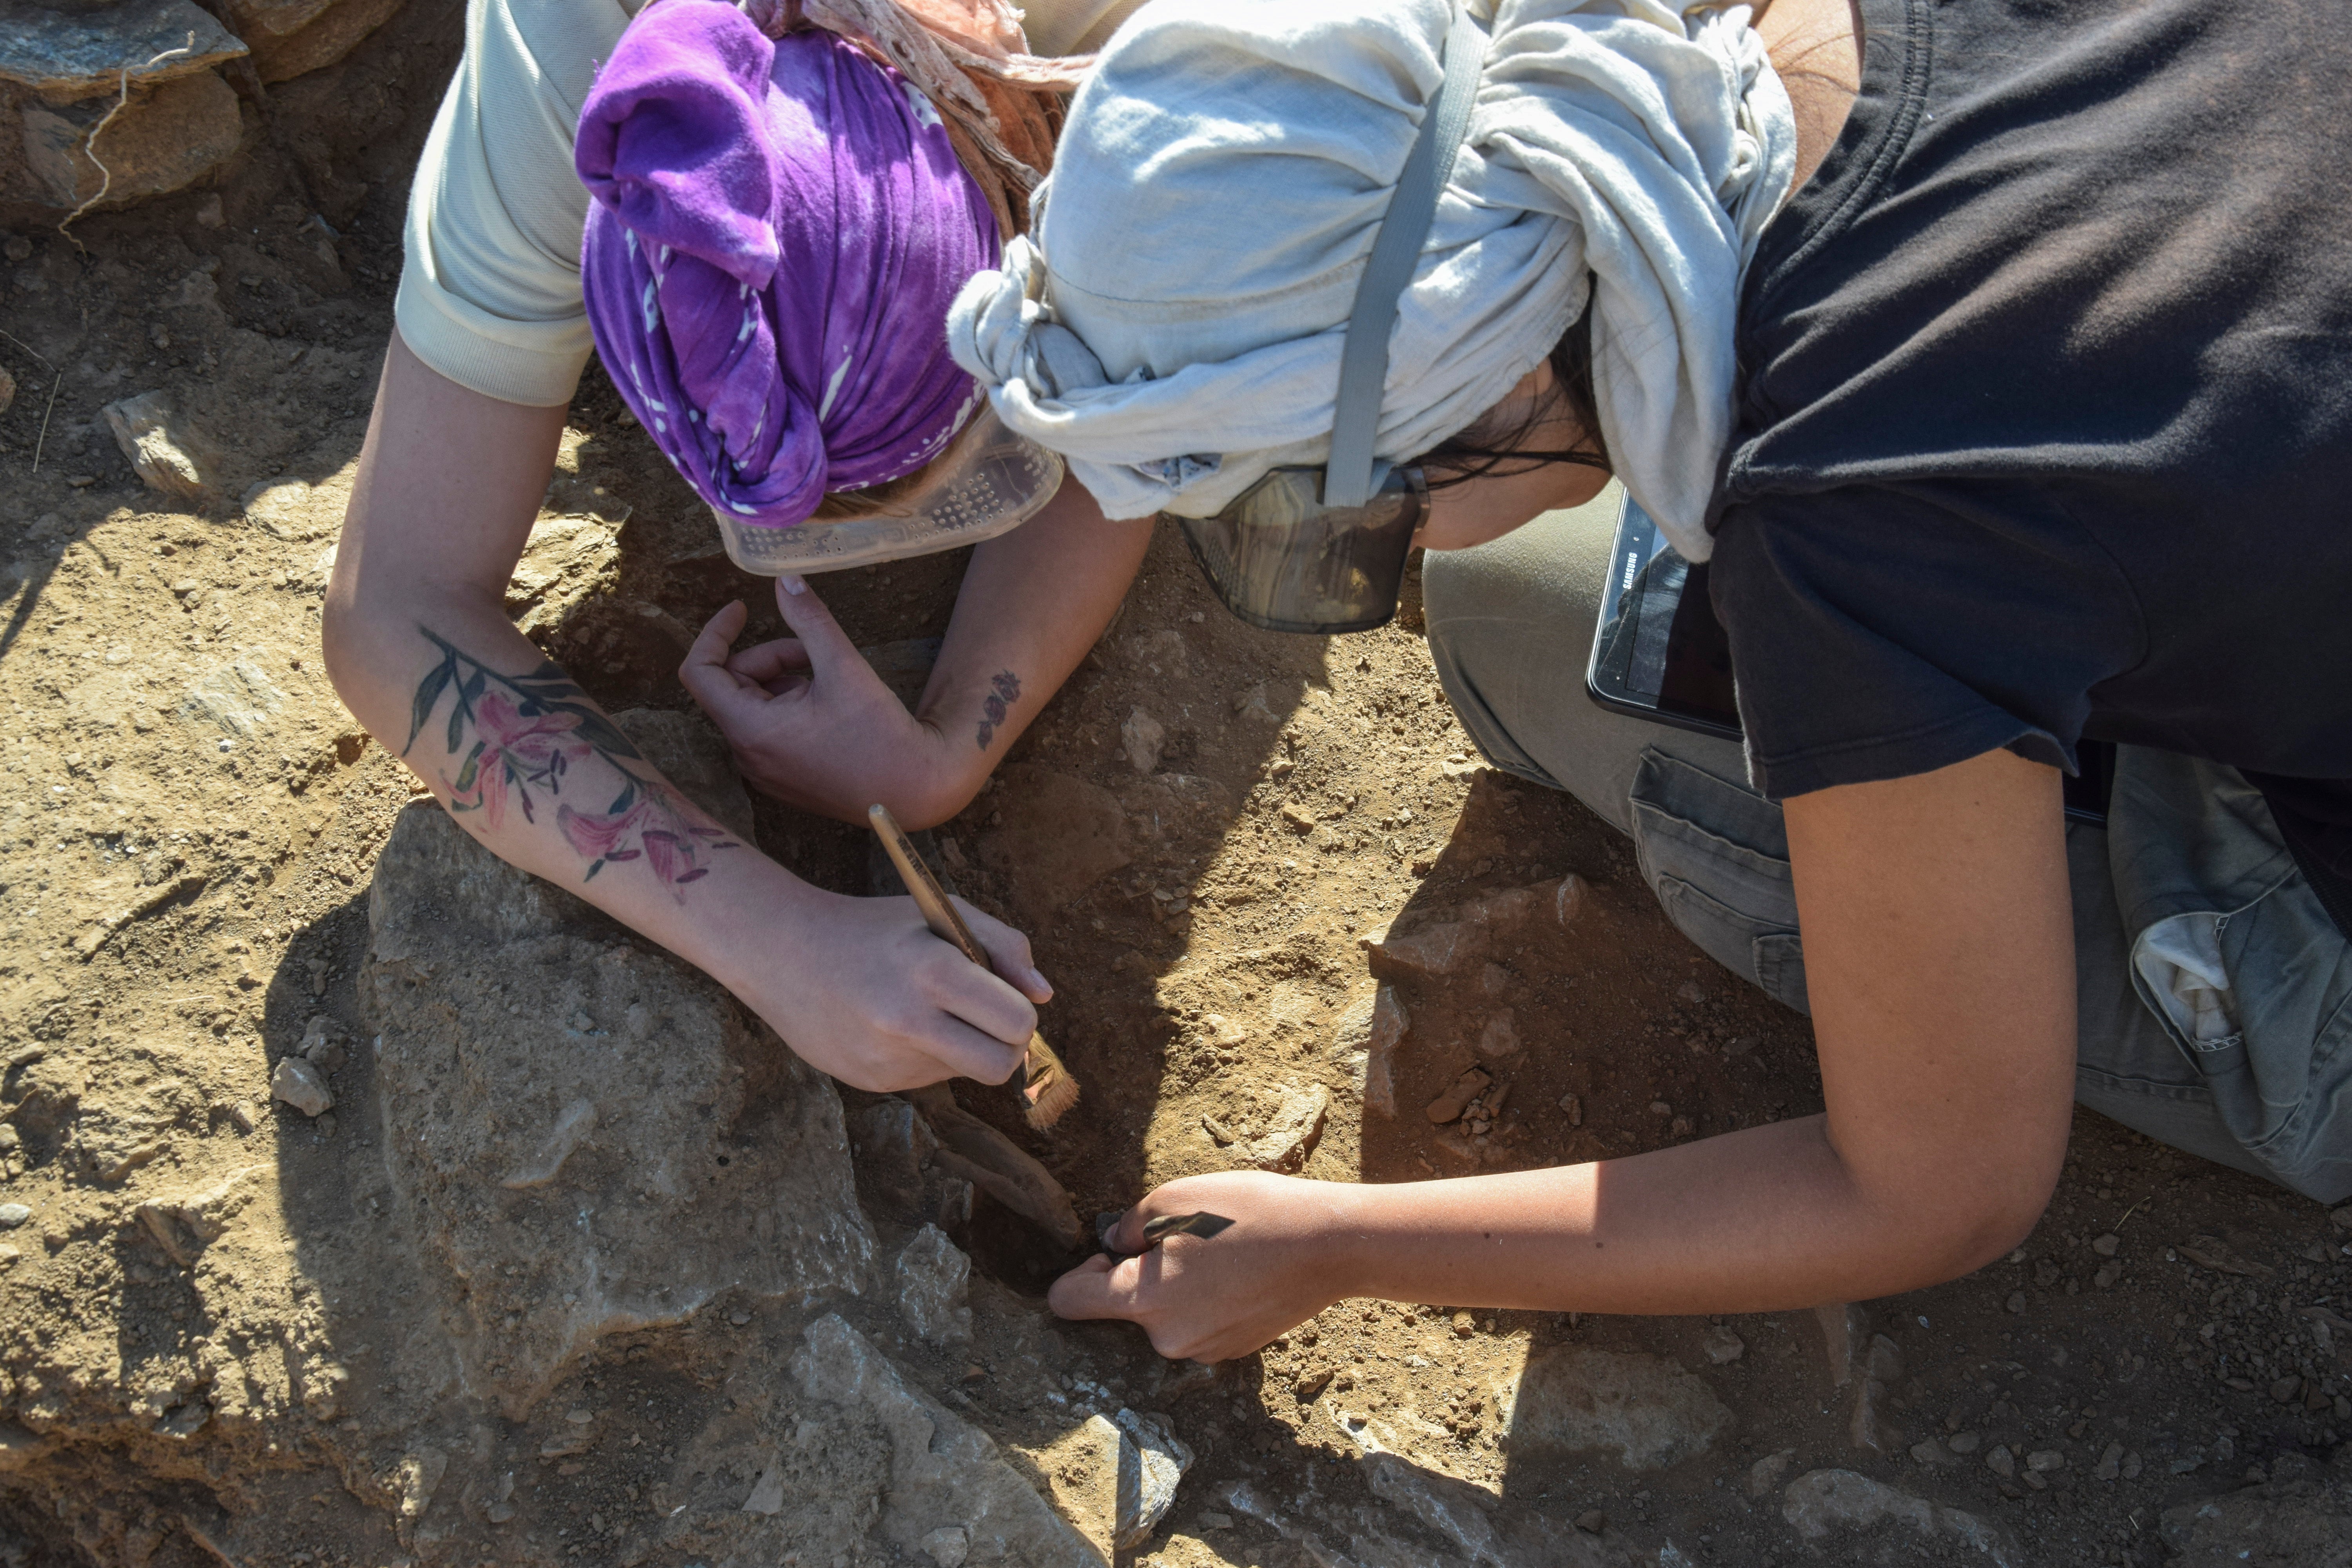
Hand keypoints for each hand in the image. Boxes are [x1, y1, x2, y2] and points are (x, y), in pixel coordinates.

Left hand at [679, 575, 966, 825]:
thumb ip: (809, 620)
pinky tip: (828, 706)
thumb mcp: (843, 666)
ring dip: (780, 681)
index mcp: (750, 730)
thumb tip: (785, 581)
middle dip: (769, 657)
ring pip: (751, 707)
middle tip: (813, 651)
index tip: (741, 610)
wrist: (915, 791)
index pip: (699, 672)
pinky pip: (767, 731)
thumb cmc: (880, 734)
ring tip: (827, 679)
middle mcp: (747, 756)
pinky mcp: (782, 779)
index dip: (714, 633)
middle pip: (732, 686)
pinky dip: (787, 707)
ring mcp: (763, 772)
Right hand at [711, 869, 1052, 1092]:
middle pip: (1000, 1066)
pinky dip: (925, 1055)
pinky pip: (926, 1078)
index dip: (1021, 1014)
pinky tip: (893, 1024)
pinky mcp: (871, 1082)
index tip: (1007, 1000)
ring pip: (963, 1073)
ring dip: (961, 1046)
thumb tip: (1044, 994)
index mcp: (933, 973)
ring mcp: (887, 1059)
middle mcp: (909, 1022)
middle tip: (987, 1018)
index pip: (1016, 1023)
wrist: (782, 953)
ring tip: (924, 1009)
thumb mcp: (942, 911)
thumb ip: (1003, 945)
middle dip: (1006, 1044)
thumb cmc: (873, 927)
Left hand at [1047, 1171, 1360, 1360]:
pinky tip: (1240, 1273)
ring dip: (1177, 1288)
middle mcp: (1167, 1338)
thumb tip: (1112, 1245)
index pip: (1069, 1301)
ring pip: (1166, 1316)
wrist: (1327, 1246)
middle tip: (1184, 1240)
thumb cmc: (1248, 1213)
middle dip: (1141, 1275)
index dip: (1078, 1271)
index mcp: (1143, 1299)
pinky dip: (1208, 1302)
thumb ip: (1128, 1226)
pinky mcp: (1234, 1351)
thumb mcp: (1173, 1197)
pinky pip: (1200, 1325)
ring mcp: (1203, 1351)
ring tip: (1221, 1254)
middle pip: (1126, 1308)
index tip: (1109, 1252)